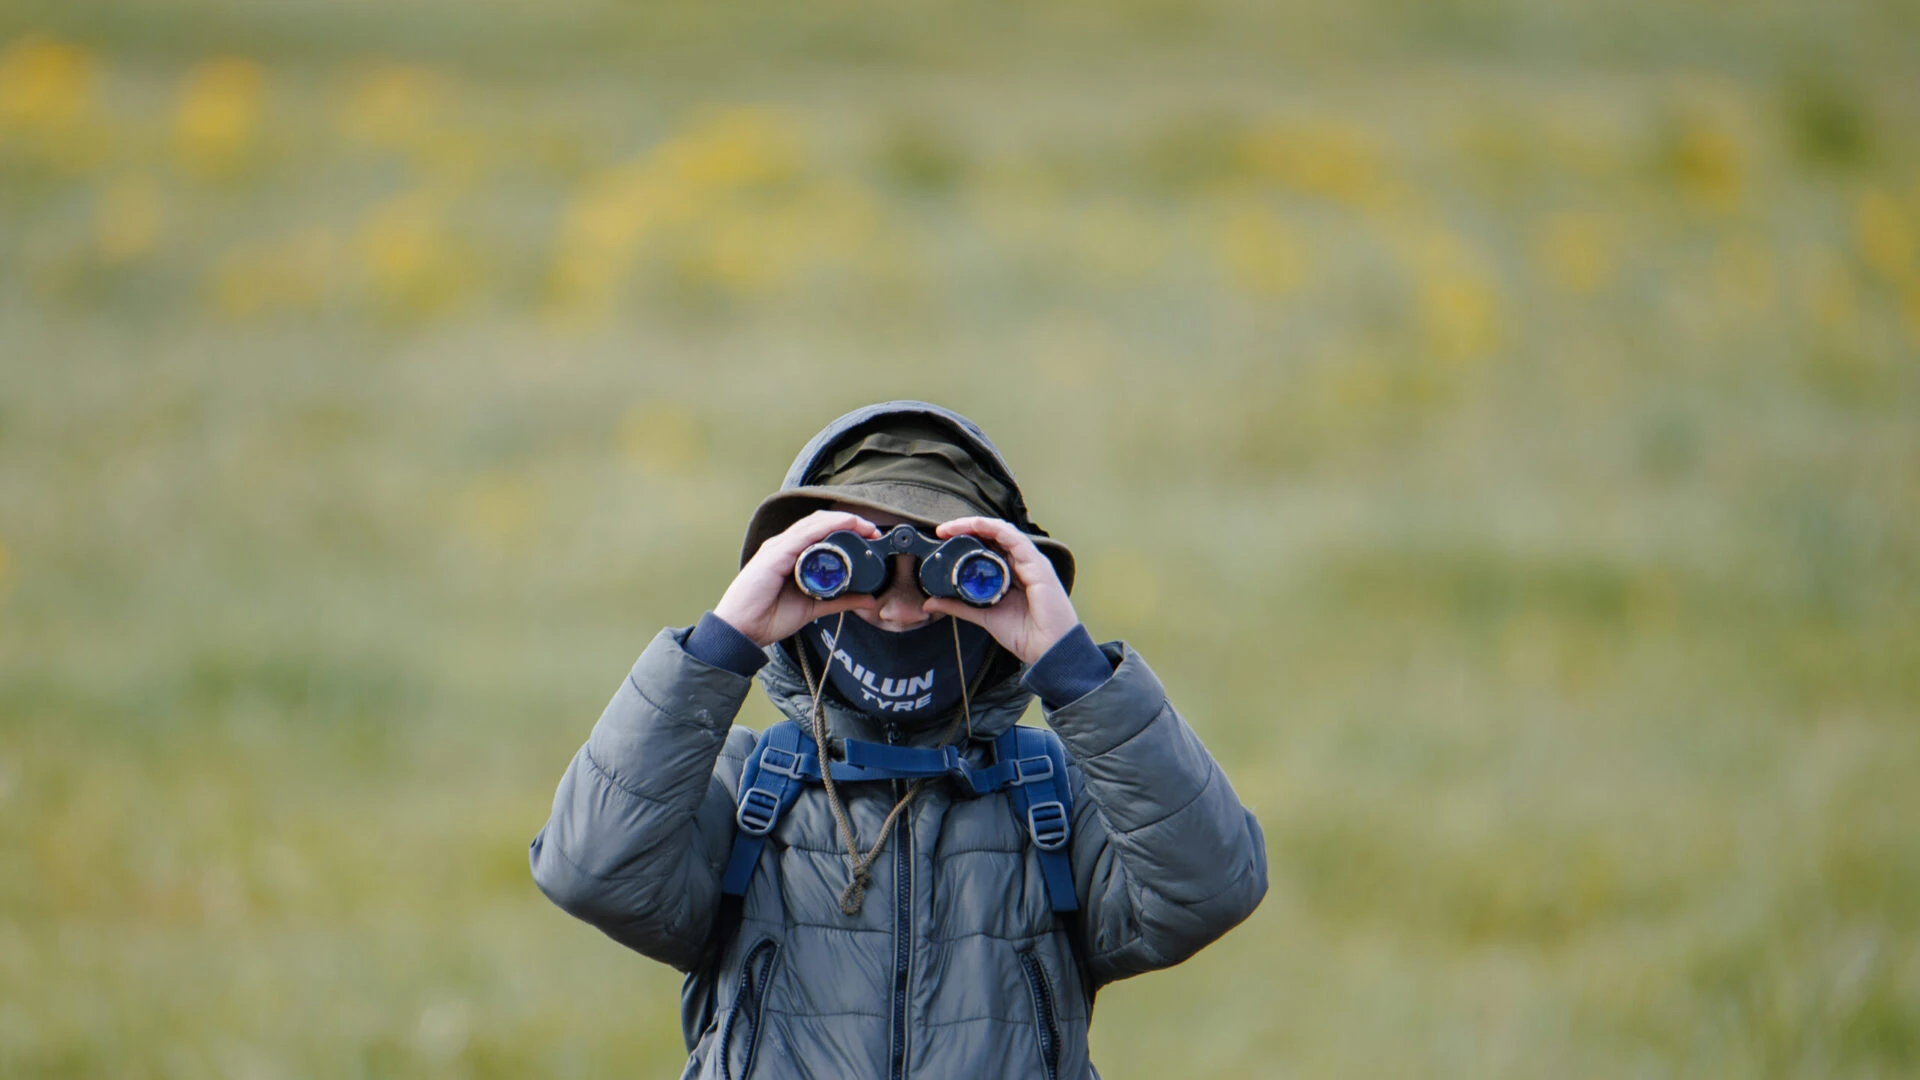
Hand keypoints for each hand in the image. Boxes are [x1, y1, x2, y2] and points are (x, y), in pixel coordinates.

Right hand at [713, 510, 882, 647]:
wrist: (741, 631)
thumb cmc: (768, 617)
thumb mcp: (815, 606)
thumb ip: (841, 600)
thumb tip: (869, 600)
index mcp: (791, 554)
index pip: (821, 530)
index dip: (847, 528)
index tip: (871, 537)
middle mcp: (784, 546)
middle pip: (819, 522)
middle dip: (849, 521)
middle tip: (873, 531)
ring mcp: (778, 548)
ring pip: (813, 524)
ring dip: (842, 521)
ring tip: (864, 526)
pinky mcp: (774, 555)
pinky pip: (803, 535)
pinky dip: (825, 527)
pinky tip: (843, 525)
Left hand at [920, 516, 1079, 664]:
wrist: (1049, 650)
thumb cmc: (1026, 634)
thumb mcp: (983, 615)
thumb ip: (959, 606)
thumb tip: (931, 602)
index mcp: (1011, 573)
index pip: (988, 546)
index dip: (966, 538)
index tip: (941, 538)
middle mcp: (1021, 564)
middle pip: (993, 536)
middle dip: (966, 528)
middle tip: (942, 530)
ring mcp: (1031, 562)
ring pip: (1002, 532)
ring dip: (976, 525)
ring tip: (952, 527)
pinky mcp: (1038, 565)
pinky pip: (1014, 539)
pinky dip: (994, 529)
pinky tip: (977, 526)